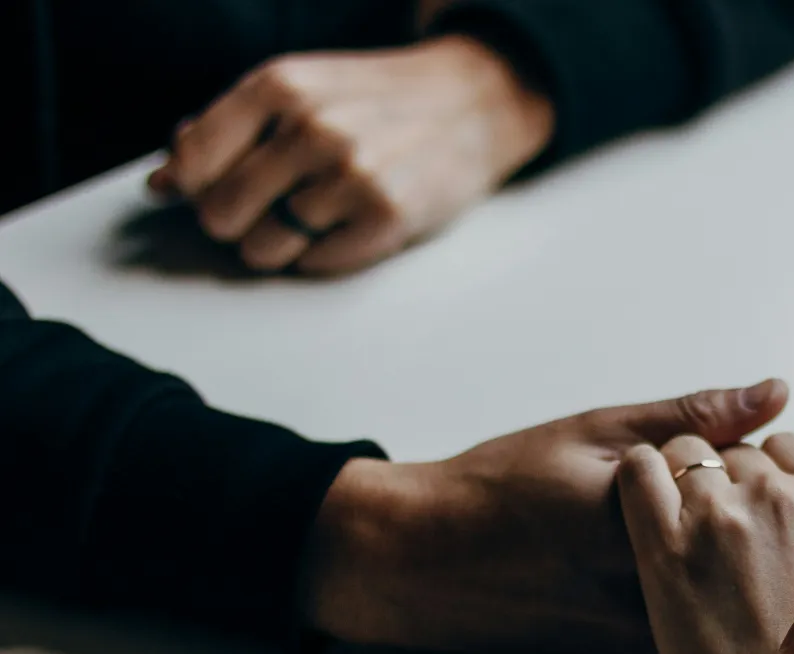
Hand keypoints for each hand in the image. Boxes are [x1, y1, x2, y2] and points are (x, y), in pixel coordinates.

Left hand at [149, 35, 552, 273]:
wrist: (470, 103)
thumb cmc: (376, 101)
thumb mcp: (299, 89)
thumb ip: (227, 129)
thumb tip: (161, 182)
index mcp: (279, 86)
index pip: (191, 162)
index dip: (192, 188)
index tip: (209, 191)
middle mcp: (311, 129)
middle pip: (220, 215)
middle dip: (237, 221)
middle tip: (270, 208)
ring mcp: (351, 176)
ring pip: (263, 249)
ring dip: (280, 243)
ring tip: (315, 216)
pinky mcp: (386, 218)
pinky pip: (314, 264)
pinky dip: (322, 254)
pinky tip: (347, 225)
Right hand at [303, 381, 788, 653]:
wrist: (425, 565)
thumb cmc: (502, 488)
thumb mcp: (596, 432)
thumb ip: (693, 417)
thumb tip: (777, 392)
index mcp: (648, 524)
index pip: (753, 491)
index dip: (741, 467)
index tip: (704, 456)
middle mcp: (654, 592)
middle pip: (749, 549)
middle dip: (741, 517)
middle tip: (689, 492)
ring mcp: (647, 636)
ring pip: (728, 593)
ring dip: (724, 563)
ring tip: (645, 536)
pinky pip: (698, 624)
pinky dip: (698, 597)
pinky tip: (649, 572)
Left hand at [618, 432, 793, 653]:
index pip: (786, 449)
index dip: (761, 475)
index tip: (748, 508)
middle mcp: (783, 497)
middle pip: (735, 452)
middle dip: (719, 482)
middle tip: (708, 535)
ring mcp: (723, 515)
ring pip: (686, 452)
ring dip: (677, 481)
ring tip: (673, 529)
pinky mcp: (667, 546)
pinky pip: (638, 468)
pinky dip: (636, 477)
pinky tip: (638, 508)